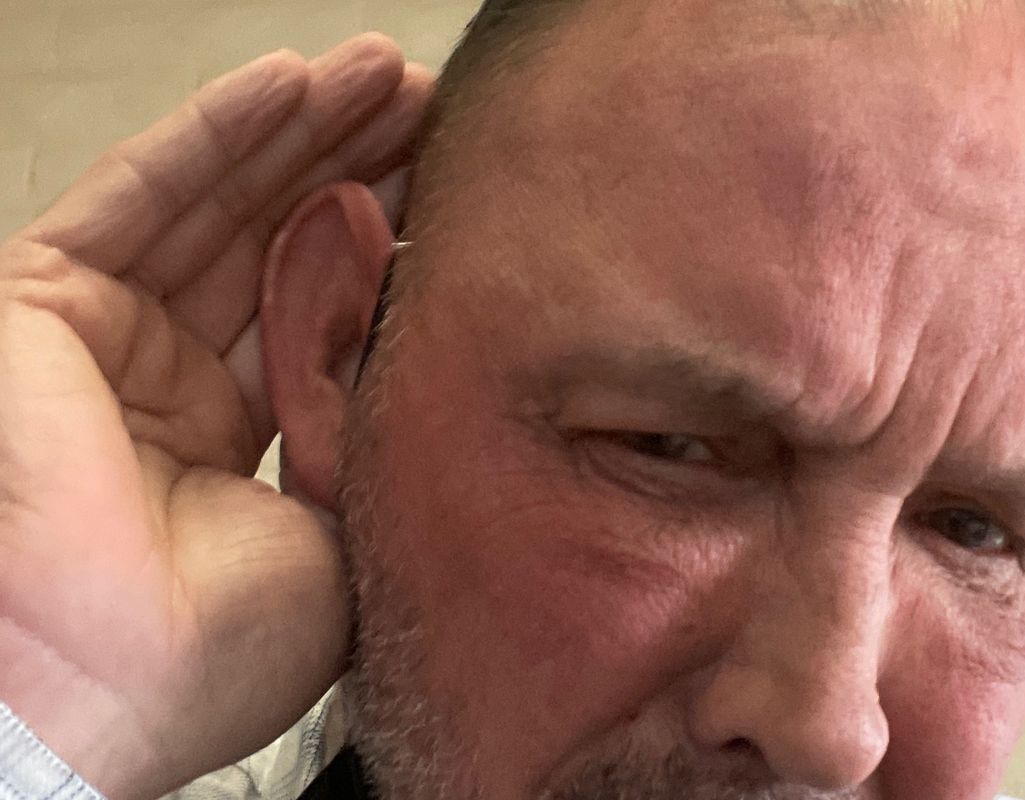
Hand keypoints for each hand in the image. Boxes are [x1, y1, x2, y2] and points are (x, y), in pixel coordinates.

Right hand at [0, 35, 431, 798]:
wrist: (116, 683)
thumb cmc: (216, 645)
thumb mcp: (342, 528)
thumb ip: (368, 433)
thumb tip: (419, 358)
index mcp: (239, 444)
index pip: (323, 312)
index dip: (386, 246)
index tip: (455, 194)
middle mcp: (173, 383)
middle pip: (278, 244)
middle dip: (356, 170)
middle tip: (430, 113)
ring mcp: (111, 339)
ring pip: (219, 205)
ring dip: (304, 133)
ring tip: (383, 78)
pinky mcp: (47, 303)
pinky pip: (141, 196)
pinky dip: (216, 134)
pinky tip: (290, 85)